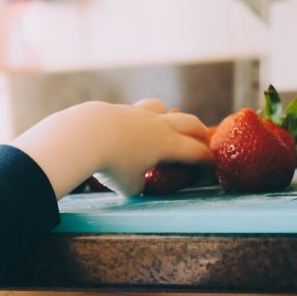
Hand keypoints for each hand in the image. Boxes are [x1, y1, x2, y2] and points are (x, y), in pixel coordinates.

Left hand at [10, 99, 211, 197]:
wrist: (85, 135)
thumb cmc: (111, 164)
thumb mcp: (128, 187)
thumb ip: (138, 185)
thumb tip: (136, 183)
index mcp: (167, 144)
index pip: (196, 151)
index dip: (207, 159)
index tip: (211, 165)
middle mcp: (157, 125)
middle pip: (189, 122)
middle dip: (199, 132)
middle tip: (203, 140)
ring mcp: (138, 113)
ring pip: (161, 108)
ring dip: (168, 116)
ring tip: (164, 126)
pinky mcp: (118, 109)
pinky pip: (136, 110)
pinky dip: (139, 119)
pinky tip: (129, 128)